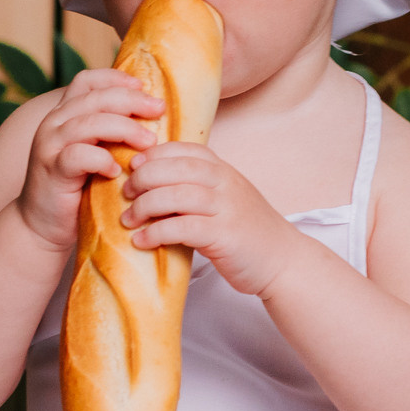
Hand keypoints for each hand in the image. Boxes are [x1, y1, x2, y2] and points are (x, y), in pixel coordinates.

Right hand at [14, 69, 165, 249]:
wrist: (42, 225)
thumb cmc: (77, 189)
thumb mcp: (93, 152)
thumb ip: (110, 133)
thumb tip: (153, 118)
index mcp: (65, 114)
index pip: (87, 81)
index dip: (116, 78)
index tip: (143, 86)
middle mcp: (54, 123)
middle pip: (96, 98)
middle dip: (132, 100)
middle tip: (159, 110)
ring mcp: (50, 145)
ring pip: (89, 122)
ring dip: (124, 128)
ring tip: (148, 141)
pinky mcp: (51, 170)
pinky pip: (78, 155)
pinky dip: (101, 159)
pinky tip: (117, 170)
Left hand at [121, 143, 313, 296]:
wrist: (283, 261)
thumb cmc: (247, 231)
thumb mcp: (225, 197)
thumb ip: (198, 186)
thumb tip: (152, 181)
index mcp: (223, 170)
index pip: (184, 149)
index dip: (154, 154)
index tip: (134, 166)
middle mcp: (225, 183)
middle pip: (174, 168)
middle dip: (142, 179)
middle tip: (126, 195)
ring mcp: (226, 208)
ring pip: (175, 195)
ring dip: (144, 207)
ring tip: (129, 220)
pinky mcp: (224, 236)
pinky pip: (181, 227)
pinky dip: (156, 233)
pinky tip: (142, 241)